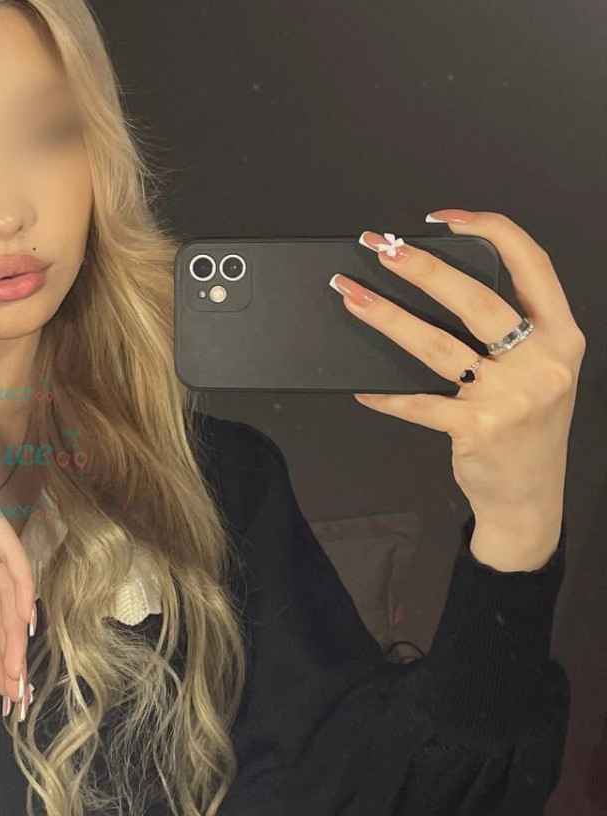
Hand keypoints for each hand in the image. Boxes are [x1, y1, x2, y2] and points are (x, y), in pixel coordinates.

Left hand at [328, 209, 585, 571]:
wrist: (529, 498)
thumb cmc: (526, 427)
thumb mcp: (539, 371)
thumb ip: (509, 332)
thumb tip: (436, 286)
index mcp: (560, 336)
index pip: (532, 264)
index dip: (489, 231)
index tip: (444, 219)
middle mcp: (542, 361)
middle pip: (476, 299)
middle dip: (422, 268)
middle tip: (381, 248)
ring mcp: (512, 396)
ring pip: (438, 344)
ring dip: (388, 317)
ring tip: (353, 297)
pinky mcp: (478, 429)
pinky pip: (419, 402)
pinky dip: (386, 394)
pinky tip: (361, 385)